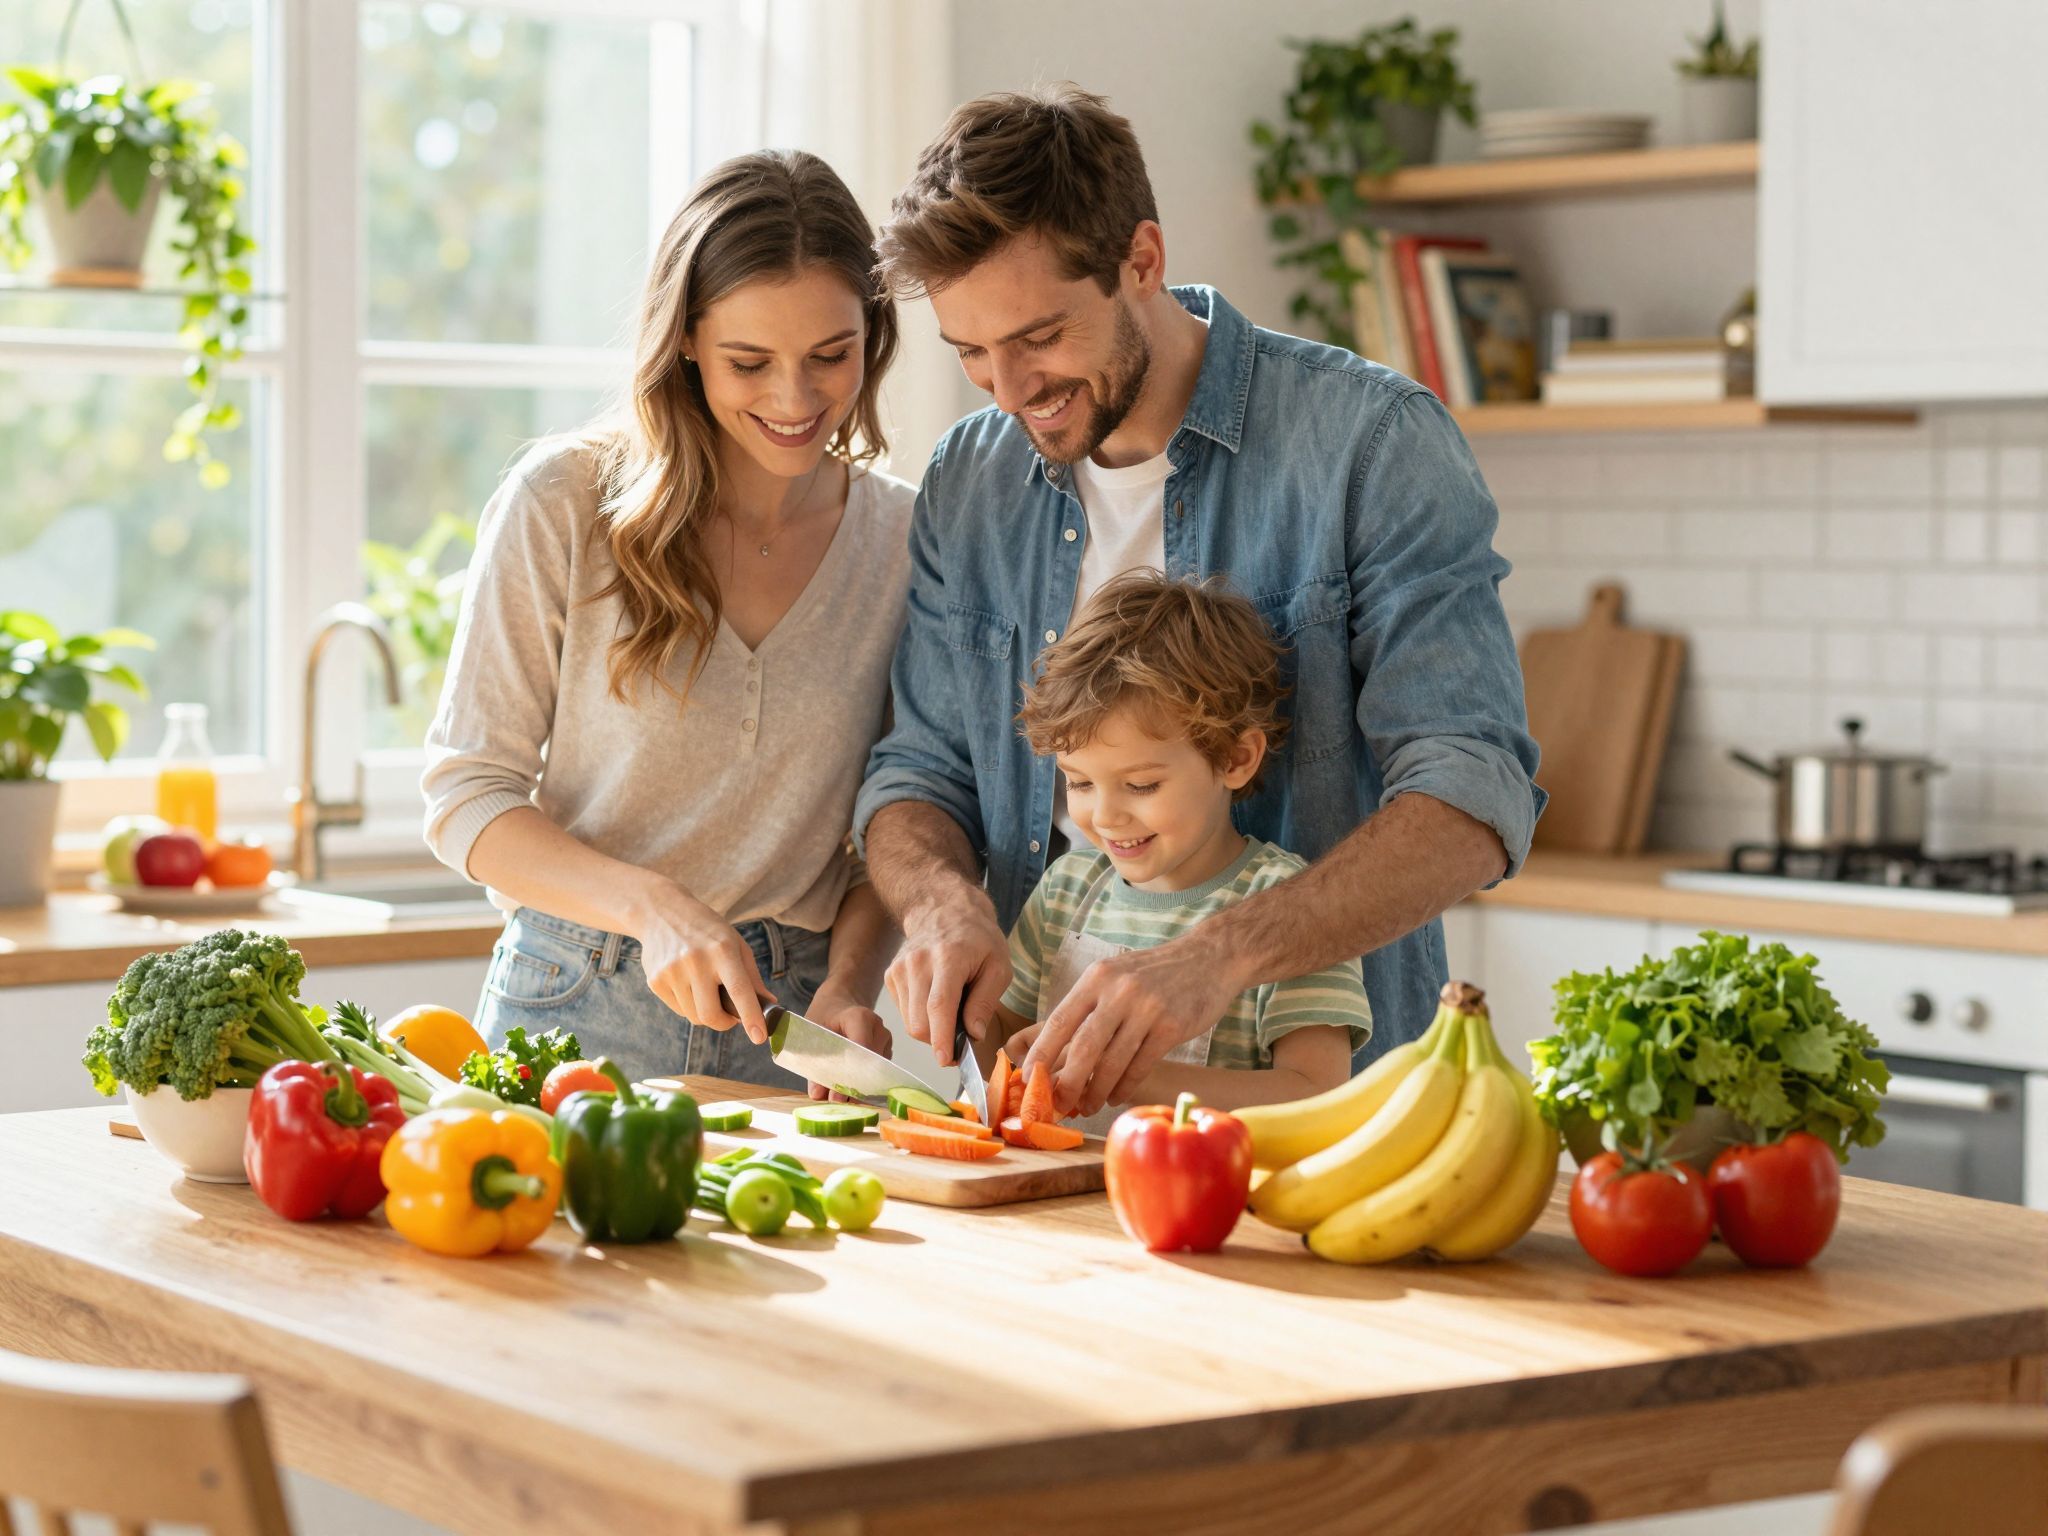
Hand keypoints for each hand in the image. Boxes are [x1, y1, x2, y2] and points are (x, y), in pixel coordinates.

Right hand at [631, 886, 775, 1044]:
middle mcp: (695, 961)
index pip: (739, 990)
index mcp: (722, 950)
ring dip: (706, 1012)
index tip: (759, 1037)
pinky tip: (687, 982)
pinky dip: (689, 1005)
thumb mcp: (735, 943)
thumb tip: (770, 1005)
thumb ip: (752, 976)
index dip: (750, 1017)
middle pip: (710, 1015)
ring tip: (706, 989)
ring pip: (694, 1016)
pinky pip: (679, 1009)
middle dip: (725, 1023)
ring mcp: (672, 972)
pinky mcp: (655, 981)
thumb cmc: (706, 930)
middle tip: (731, 1017)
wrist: (660, 912)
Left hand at [802, 983, 893, 1101]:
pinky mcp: (886, 1052)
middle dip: (853, 1086)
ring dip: (858, 1086)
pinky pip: (876, 1072)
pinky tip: (848, 1089)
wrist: (838, 1004)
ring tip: (839, 1097)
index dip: (850, 1073)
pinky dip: (862, 1082)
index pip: (861, 1048)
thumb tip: (818, 1095)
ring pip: (875, 1071)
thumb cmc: (824, 1017)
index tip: (836, 1095)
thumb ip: (814, 1063)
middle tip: (836, 1102)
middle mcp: (878, 1028)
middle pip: (870, 1064)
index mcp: (860, 1017)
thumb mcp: (812, 1035)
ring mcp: (885, 1040)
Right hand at [883, 895, 1009, 1067]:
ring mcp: (899, 968)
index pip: (938, 1006)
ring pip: (909, 1022)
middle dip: (939, 1041)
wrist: (944, 909)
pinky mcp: (891, 975)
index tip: (946, 1060)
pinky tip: (934, 1000)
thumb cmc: (978, 939)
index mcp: (948, 958)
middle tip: (960, 1041)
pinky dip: (920, 1016)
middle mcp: (917, 963)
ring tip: (950, 1013)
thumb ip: (985, 1001)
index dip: (941, 1038)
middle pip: (919, 1022)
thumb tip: (974, 1034)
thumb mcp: (998, 966)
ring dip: (930, 1030)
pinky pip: (903, 1012)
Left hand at [1021, 938, 1237, 1116]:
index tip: (1028, 1080)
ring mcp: (1147, 1009)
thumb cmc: (1153, 974)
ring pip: (1112, 1063)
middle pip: (1084, 1048)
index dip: (1041, 1055)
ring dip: (1096, 1091)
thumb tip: (1054, 1050)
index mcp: (1097, 978)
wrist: (1208, 958)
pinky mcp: (1172, 1026)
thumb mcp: (1114, 976)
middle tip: (1058, 1105)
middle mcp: (1119, 991)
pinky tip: (1115, 1097)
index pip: (1060, 1021)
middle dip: (1067, 1083)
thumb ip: (1088, 1006)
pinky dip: (1124, 1087)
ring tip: (1087, 1107)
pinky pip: (1140, 1066)